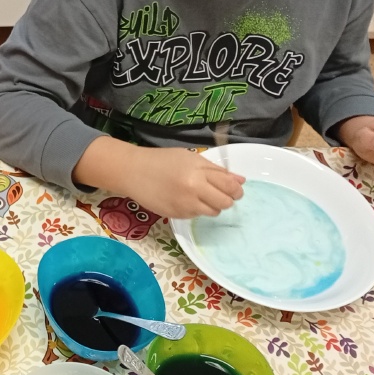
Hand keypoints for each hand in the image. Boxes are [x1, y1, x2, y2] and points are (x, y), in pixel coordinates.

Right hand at [75, 137, 244, 218]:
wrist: (133, 172)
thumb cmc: (162, 160)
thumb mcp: (191, 158)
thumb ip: (216, 170)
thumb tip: (240, 180)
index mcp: (198, 173)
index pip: (229, 186)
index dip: (236, 189)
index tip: (236, 189)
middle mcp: (193, 191)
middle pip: (225, 203)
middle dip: (227, 199)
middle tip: (219, 193)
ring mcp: (184, 206)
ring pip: (213, 212)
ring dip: (212, 205)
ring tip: (199, 195)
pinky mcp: (176, 216)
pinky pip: (196, 215)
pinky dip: (196, 208)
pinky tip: (184, 198)